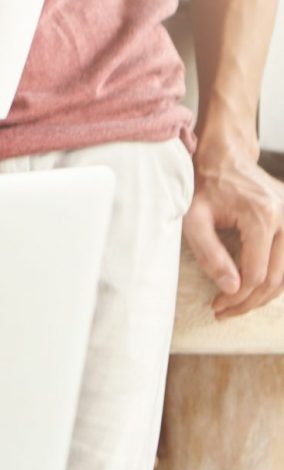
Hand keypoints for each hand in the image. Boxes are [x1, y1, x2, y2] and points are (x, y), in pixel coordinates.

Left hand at [186, 145, 283, 317]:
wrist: (224, 157)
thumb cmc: (203, 186)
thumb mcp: (193, 218)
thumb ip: (210, 253)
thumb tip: (231, 288)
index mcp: (262, 216)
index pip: (256, 273)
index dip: (237, 297)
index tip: (217, 306)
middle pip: (277, 278)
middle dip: (251, 301)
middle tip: (225, 312)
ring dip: (265, 295)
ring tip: (237, 304)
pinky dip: (275, 279)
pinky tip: (253, 288)